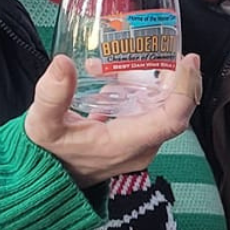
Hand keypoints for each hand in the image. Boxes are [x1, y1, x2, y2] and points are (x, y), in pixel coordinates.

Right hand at [24, 53, 202, 188]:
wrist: (45, 179)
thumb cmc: (46, 155)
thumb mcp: (42, 125)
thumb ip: (52, 96)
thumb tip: (63, 63)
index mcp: (126, 144)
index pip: (173, 118)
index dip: (186, 89)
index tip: (187, 60)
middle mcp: (141, 147)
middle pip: (173, 109)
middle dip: (172, 77)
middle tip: (162, 50)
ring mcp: (139, 146)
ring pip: (160, 108)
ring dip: (151, 81)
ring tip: (127, 61)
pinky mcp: (133, 141)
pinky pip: (148, 112)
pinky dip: (139, 91)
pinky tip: (116, 77)